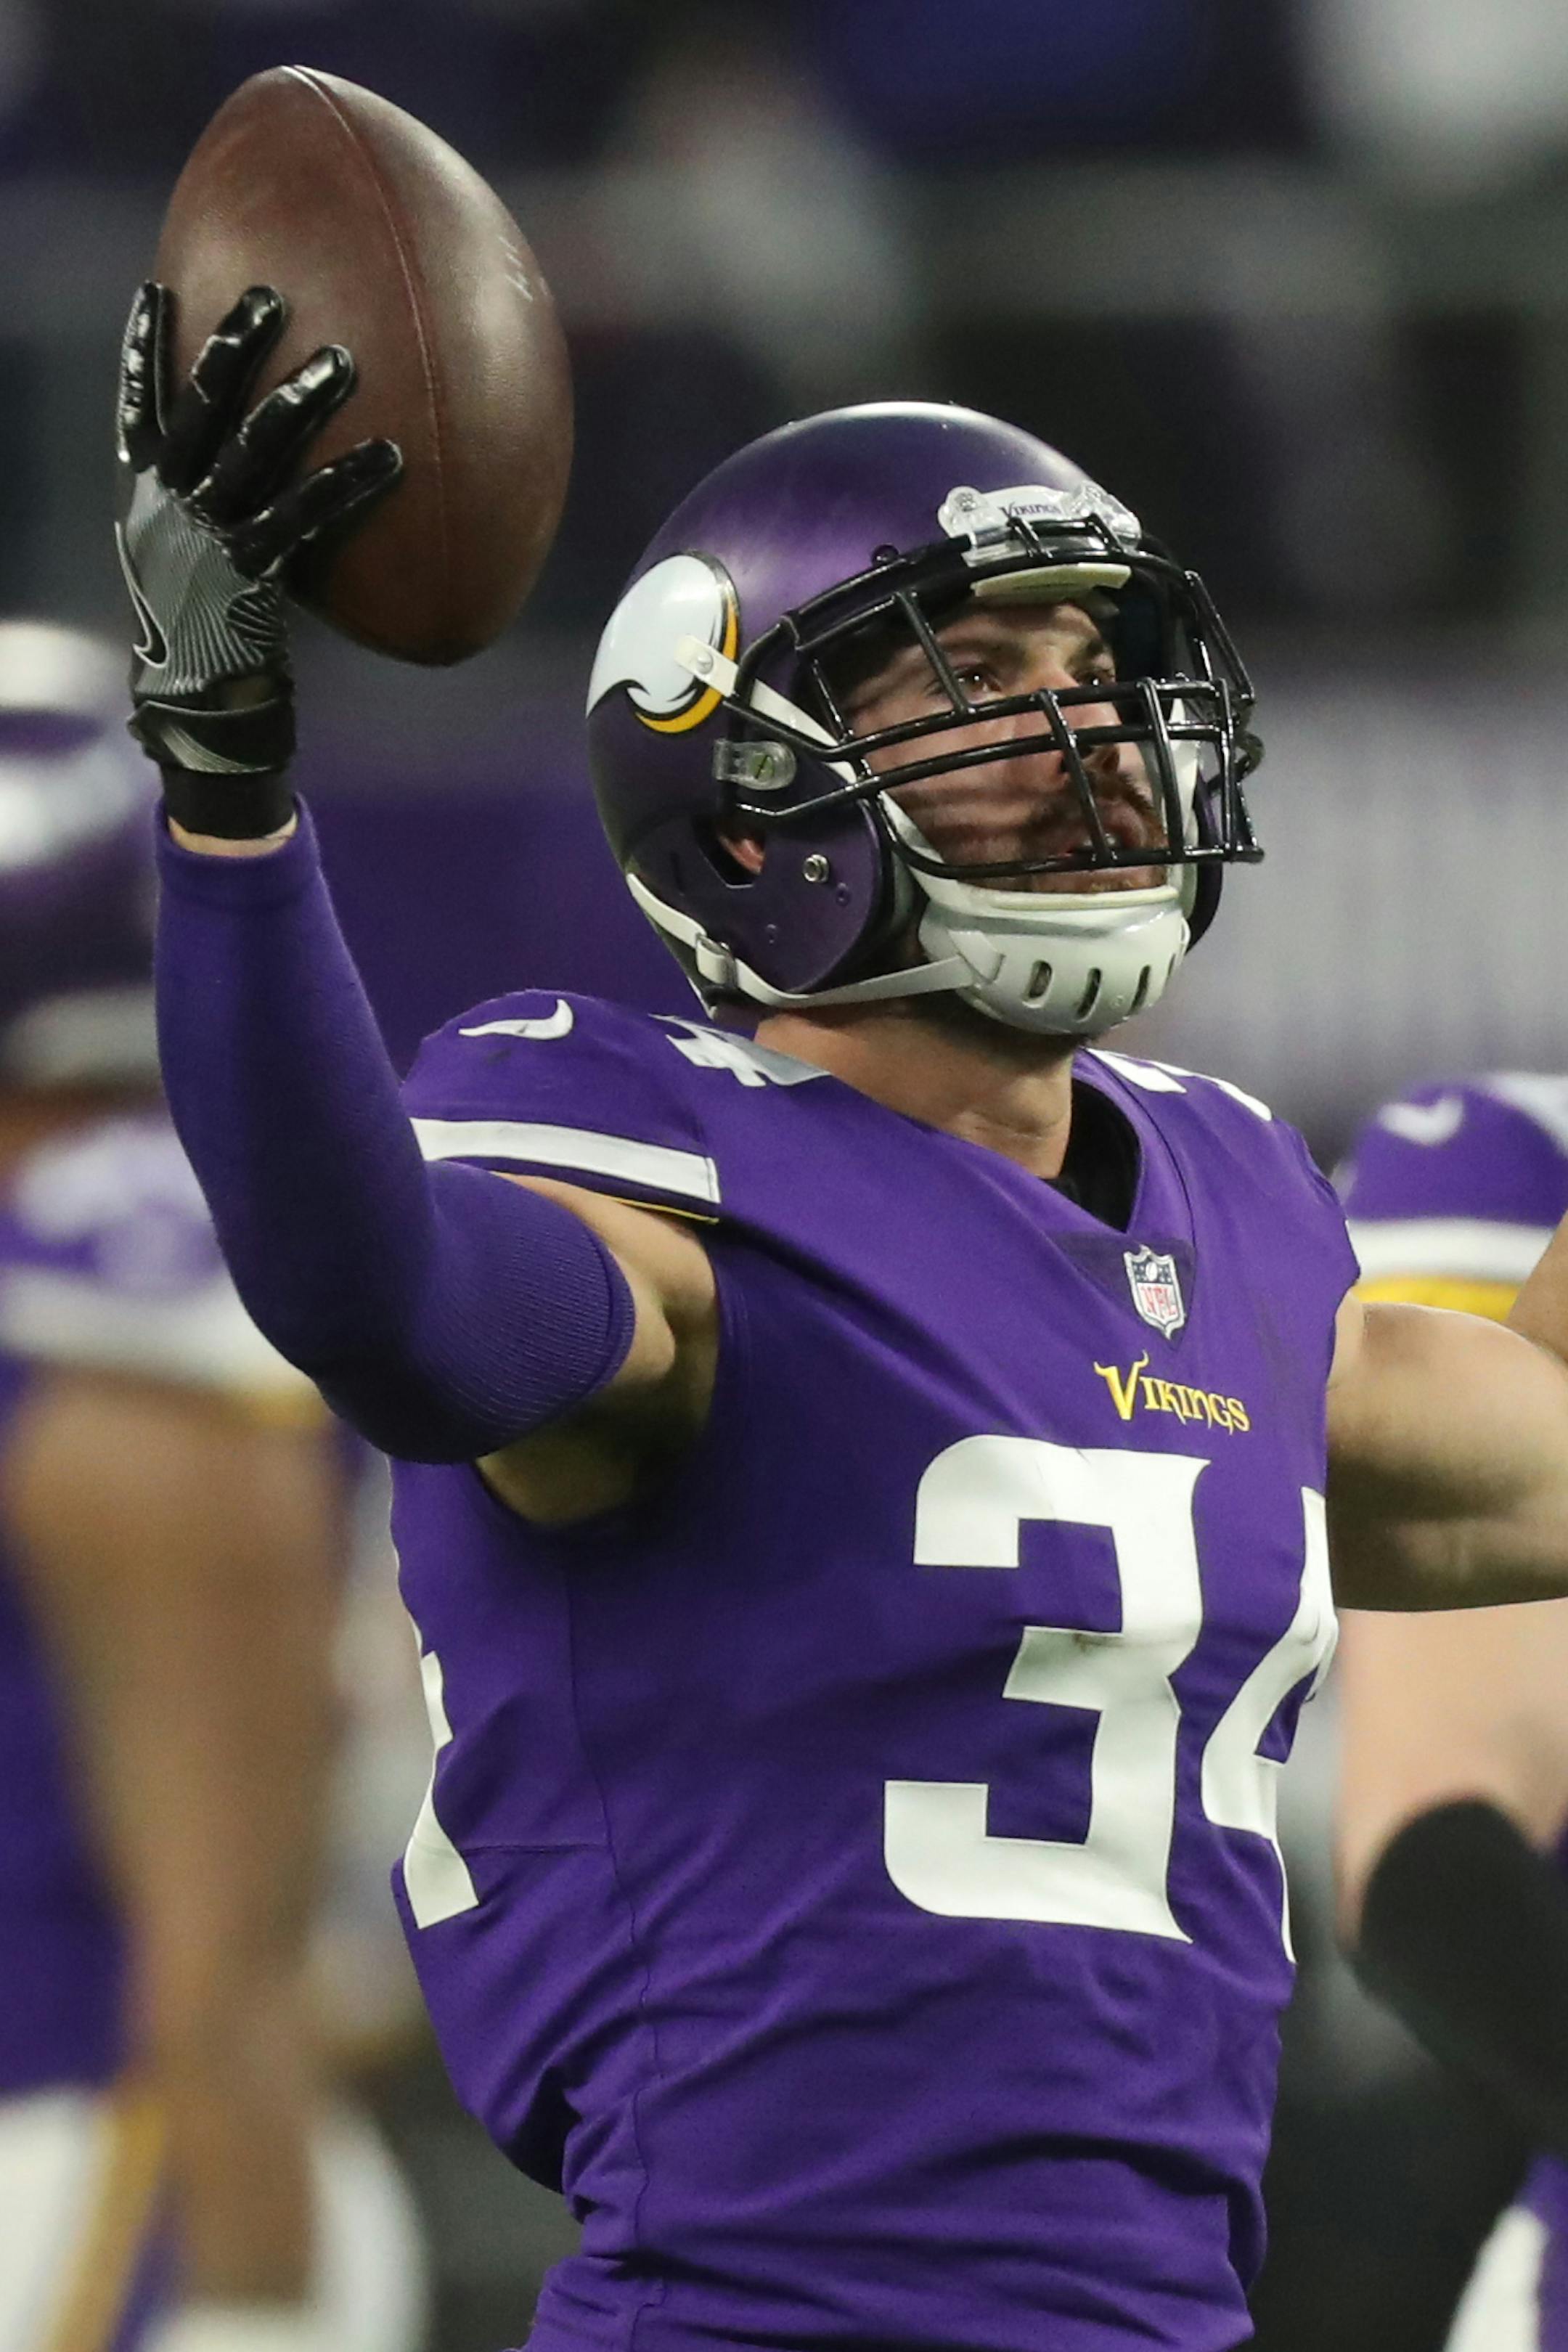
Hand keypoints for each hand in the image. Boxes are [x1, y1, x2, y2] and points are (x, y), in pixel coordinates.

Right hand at [115, 282, 401, 825]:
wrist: (195, 711)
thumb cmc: (205, 633)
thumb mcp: (187, 562)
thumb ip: (210, 510)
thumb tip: (259, 470)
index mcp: (143, 497)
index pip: (136, 407)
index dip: (142, 349)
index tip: (157, 290)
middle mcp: (165, 508)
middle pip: (196, 409)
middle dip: (231, 347)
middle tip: (271, 296)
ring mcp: (202, 540)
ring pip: (250, 453)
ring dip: (298, 402)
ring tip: (344, 361)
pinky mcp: (244, 576)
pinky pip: (302, 518)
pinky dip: (346, 485)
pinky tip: (392, 458)